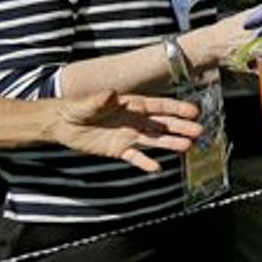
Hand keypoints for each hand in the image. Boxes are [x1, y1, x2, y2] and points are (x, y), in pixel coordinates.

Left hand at [51, 90, 202, 172]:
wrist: (62, 125)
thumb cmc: (76, 108)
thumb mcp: (87, 103)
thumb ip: (100, 100)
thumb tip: (111, 94)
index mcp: (132, 104)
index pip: (159, 106)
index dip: (177, 109)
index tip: (193, 112)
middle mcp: (136, 120)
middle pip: (163, 124)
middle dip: (181, 127)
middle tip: (199, 132)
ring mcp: (129, 135)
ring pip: (155, 140)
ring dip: (171, 143)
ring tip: (188, 147)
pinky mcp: (119, 149)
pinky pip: (136, 156)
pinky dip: (145, 162)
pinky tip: (156, 167)